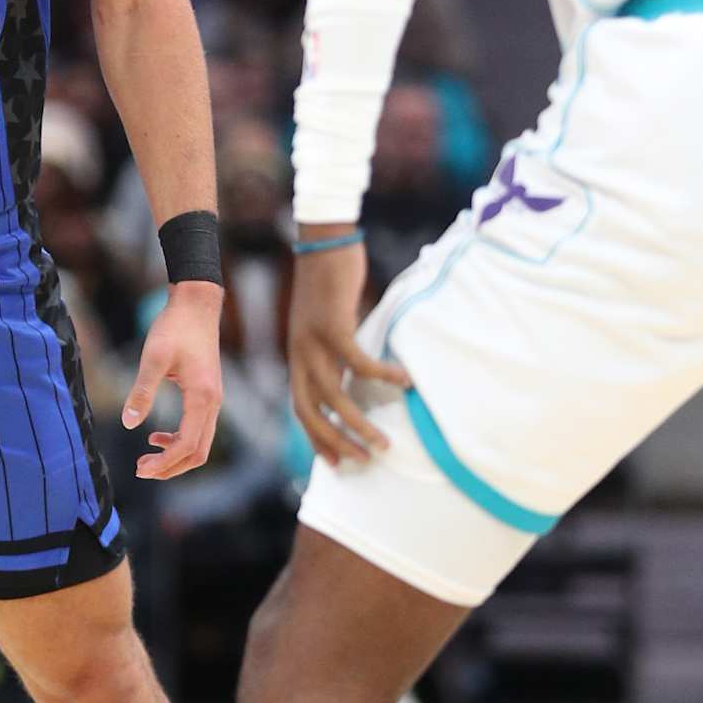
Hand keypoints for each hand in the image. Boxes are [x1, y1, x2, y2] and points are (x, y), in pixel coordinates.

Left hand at [122, 284, 222, 480]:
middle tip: (140, 470)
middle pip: (198, 453)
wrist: (196, 306)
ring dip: (174, 457)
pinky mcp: (207, 395)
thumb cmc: (175, 328)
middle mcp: (213, 403)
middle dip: (170, 467)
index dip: (164, 463)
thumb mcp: (154, 358)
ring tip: (145, 459)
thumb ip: (142, 391)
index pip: (187, 445)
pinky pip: (198, 430)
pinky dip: (179, 440)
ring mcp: (213, 400)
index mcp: (202, 398)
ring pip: (200, 444)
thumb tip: (129, 423)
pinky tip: (156, 437)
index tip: (140, 468)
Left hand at [288, 241, 408, 464]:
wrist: (323, 241)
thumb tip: (356, 373)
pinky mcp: (332, 325)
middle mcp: (300, 353)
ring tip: (384, 441)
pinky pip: (358, 361)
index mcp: (298, 355)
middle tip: (363, 460)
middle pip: (310, 410)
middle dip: (335, 441)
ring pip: (333, 395)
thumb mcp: (329, 323)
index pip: (301, 407)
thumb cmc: (331, 282)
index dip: (316, 436)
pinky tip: (404, 383)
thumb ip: (337, 350)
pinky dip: (381, 375)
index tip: (335, 462)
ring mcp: (313, 340)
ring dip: (358, 422)